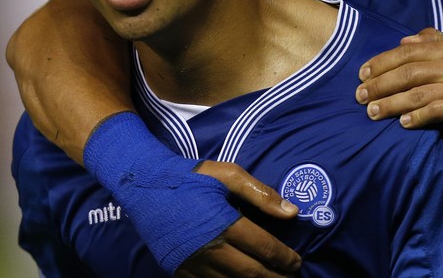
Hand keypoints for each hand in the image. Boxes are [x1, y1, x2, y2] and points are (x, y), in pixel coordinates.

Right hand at [176, 161, 301, 277]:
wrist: (145, 187)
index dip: (285, 258)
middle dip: (276, 277)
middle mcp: (210, 249)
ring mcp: (194, 264)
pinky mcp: (180, 272)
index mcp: (224, 224)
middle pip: (252, 273)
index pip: (265, 249)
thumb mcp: (228, 175)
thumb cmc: (190, 178)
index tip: (297, 261)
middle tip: (291, 277)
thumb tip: (292, 212)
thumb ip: (261, 194)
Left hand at [355, 27, 442, 160]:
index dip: (382, 62)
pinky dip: (417, 117)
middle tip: (359, 97)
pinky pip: (438, 111)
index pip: (409, 51)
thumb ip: (437, 45)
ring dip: (390, 103)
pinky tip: (403, 123)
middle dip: (379, 84)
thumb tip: (405, 39)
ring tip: (371, 113)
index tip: (362, 74)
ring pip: (418, 92)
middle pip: (409, 71)